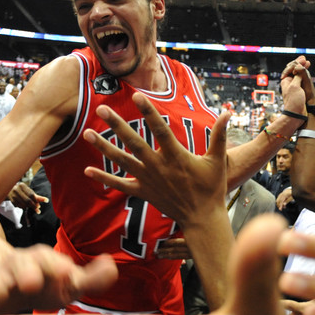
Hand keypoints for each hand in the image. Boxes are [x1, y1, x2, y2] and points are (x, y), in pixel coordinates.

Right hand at [0, 245, 118, 314]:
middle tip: (31, 284)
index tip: (66, 274)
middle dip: (25, 273)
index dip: (58, 265)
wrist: (15, 281)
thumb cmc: (48, 283)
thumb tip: (111, 267)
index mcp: (42, 260)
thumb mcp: (70, 282)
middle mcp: (18, 265)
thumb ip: (90, 279)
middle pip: (19, 265)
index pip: (50, 258)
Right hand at [7, 182, 47, 212]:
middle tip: (38, 209)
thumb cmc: (22, 191)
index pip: (31, 194)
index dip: (36, 200)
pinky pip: (19, 206)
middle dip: (33, 206)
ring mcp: (13, 195)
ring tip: (31, 206)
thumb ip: (36, 196)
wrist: (8, 190)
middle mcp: (16, 189)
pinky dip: (23, 207)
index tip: (39, 205)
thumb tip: (46, 200)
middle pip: (27, 200)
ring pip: (23, 204)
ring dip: (28, 207)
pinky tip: (25, 206)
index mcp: (22, 185)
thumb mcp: (28, 191)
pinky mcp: (11, 200)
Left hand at [83, 92, 228, 227]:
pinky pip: (120, 185)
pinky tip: (87, 171)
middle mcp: (158, 167)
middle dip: (116, 125)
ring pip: (122, 161)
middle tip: (101, 109)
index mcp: (176, 156)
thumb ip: (219, 135)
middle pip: (133, 142)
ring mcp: (148, 180)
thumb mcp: (218, 160)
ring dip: (103, 147)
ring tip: (86, 133)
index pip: (159, 129)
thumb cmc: (212, 188)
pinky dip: (104, 178)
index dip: (148, 112)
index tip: (137, 95)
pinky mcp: (143, 192)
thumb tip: (228, 112)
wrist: (202, 218)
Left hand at [280, 56, 313, 113]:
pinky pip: (300, 79)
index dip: (297, 62)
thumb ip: (297, 76)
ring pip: (297, 74)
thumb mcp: (295, 86)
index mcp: (286, 81)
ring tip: (306, 62)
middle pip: (293, 70)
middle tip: (304, 58)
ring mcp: (294, 87)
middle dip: (299, 64)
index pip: (290, 68)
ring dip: (302, 68)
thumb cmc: (294, 101)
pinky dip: (304, 74)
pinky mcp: (299, 91)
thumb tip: (298, 67)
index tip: (303, 59)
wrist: (296, 114)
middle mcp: (289, 83)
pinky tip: (306, 73)